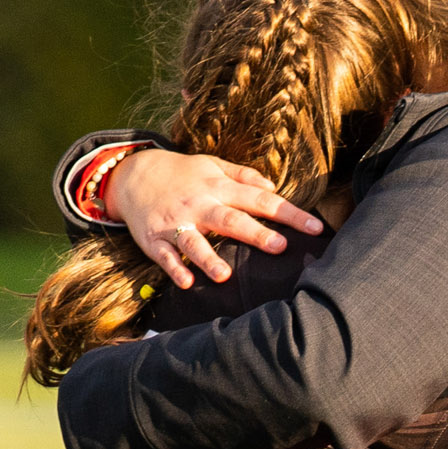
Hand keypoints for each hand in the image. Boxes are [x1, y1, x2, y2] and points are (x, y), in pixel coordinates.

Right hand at [106, 150, 321, 288]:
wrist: (132, 174)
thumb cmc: (182, 174)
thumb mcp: (212, 165)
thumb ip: (244, 176)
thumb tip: (274, 188)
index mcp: (219, 187)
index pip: (261, 200)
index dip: (289, 214)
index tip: (316, 228)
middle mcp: (200, 204)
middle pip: (231, 220)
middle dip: (256, 233)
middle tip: (280, 246)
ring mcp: (176, 222)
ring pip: (194, 241)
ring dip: (209, 258)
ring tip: (225, 275)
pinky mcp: (154, 239)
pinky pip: (166, 256)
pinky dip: (175, 269)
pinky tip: (187, 283)